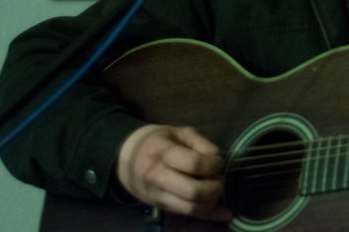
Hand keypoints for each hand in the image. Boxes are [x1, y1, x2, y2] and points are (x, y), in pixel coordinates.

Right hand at [116, 124, 231, 221]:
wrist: (125, 159)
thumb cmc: (157, 141)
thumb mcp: (178, 132)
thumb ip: (201, 143)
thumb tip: (217, 160)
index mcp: (161, 152)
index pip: (194, 164)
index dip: (213, 164)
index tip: (218, 161)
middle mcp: (157, 177)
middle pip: (194, 192)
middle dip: (216, 186)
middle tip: (219, 177)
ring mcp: (157, 196)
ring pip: (192, 208)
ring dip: (212, 201)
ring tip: (216, 188)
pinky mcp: (161, 207)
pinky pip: (188, 215)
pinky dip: (209, 214)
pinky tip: (224, 212)